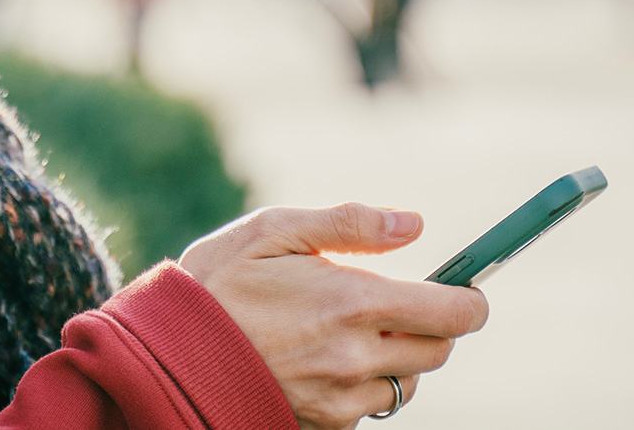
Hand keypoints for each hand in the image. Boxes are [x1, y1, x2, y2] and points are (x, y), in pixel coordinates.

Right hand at [178, 204, 487, 429]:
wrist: (165, 353)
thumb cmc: (217, 282)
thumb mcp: (273, 230)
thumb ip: (349, 224)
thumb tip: (413, 224)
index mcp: (352, 302)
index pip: (454, 314)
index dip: (468, 298)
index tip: (460, 287)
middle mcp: (355, 356)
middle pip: (439, 350)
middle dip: (431, 324)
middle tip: (394, 301)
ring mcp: (340, 396)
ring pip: (408, 383)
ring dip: (399, 357)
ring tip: (353, 330)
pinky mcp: (323, 422)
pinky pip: (370, 407)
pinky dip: (364, 384)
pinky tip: (326, 358)